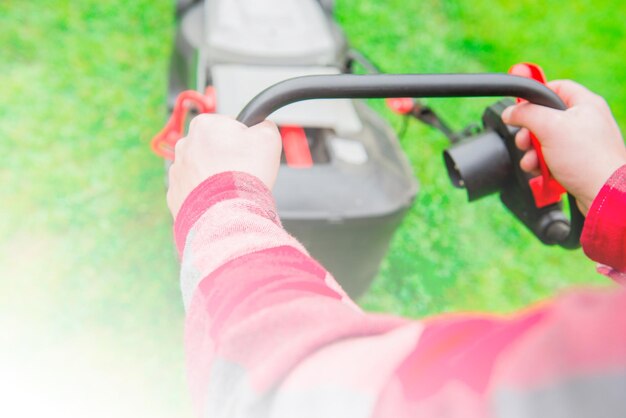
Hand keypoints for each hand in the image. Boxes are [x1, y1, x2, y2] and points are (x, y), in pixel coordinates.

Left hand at [167, 114, 281, 217]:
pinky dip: (207, 194)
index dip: (244, 140)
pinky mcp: (175, 193)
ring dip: (216, 176)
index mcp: (204, 125)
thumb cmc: (245, 174)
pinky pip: (195, 190)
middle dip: (227, 157)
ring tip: (232, 189)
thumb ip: (264, 125)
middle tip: (243, 171)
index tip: (250, 154)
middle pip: (213, 147)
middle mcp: (184, 144)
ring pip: (203, 169)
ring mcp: (178, 170)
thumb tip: (262, 125)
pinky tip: (220, 200)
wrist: (227, 214)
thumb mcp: (269, 138)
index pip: (229, 126)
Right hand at [501, 80, 625, 214]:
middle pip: (545, 117)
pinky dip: (540, 164)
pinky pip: (551, 158)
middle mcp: (585, 121)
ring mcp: (581, 143)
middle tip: (524, 141)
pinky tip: (539, 171)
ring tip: (532, 162)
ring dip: (531, 152)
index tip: (520, 106)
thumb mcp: (550, 127)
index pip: (556, 87)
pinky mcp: (577, 163)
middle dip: (528, 132)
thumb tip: (510, 112)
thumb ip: (526, 114)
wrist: (604, 193)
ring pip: (545, 140)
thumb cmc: (586, 159)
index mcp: (585, 104)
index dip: (536, 95)